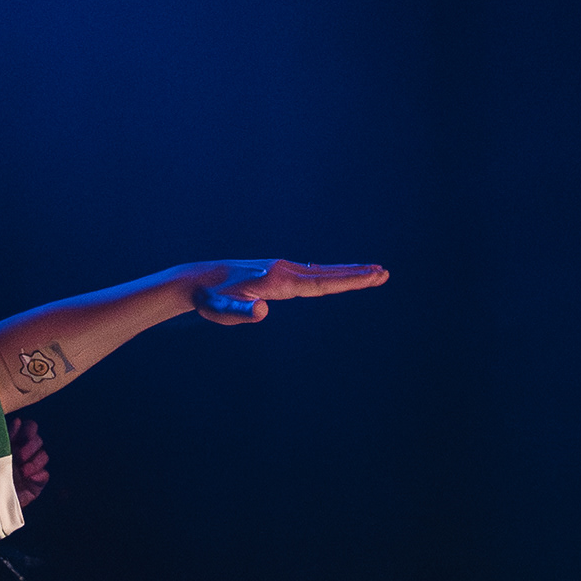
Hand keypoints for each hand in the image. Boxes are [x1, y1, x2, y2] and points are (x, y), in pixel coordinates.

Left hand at [8, 414, 49, 510]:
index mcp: (10, 446)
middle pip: (37, 440)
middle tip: (20, 455)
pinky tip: (30, 477)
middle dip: (31, 444)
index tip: (17, 426)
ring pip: (43, 455)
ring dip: (36, 460)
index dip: (25, 428)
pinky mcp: (35, 485)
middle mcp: (21, 456)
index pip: (26, 429)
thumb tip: (16, 421)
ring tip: (23, 470)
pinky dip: (40, 474)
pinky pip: (45, 475)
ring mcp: (29, 470)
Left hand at [188, 259, 387, 324]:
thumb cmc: (209, 300)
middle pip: (327, 274)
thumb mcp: (222, 310)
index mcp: (278, 280)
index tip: (373, 276)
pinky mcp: (273, 271)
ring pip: (319, 271)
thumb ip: (242, 312)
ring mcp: (279, 269)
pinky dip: (325, 273)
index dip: (349, 281)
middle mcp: (282, 270)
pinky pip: (307, 273)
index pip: (321, 283)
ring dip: (345, 271)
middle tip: (384, 272)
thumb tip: (262, 311)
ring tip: (369, 271)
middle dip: (356, 274)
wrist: (196, 281)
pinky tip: (331, 274)